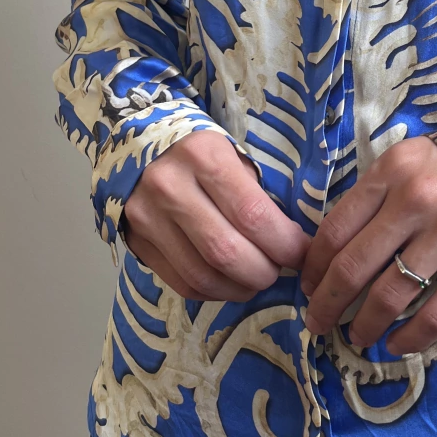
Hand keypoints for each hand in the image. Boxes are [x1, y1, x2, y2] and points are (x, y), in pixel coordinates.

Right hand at [122, 132, 310, 301]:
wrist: (136, 145)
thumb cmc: (201, 153)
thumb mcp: (234, 155)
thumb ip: (260, 195)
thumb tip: (295, 243)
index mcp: (203, 156)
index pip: (253, 215)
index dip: (285, 244)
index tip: (301, 253)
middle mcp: (169, 187)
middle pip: (226, 252)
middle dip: (264, 272)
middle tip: (279, 270)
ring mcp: (146, 218)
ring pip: (203, 276)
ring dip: (239, 288)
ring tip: (256, 280)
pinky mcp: (135, 242)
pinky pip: (181, 283)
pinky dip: (214, 292)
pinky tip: (230, 282)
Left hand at [299, 136, 436, 354]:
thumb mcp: (406, 163)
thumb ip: (372, 197)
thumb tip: (327, 254)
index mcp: (392, 172)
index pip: (335, 230)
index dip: (314, 268)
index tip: (308, 288)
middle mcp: (418, 200)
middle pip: (354, 267)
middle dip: (327, 304)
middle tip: (317, 323)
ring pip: (390, 295)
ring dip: (364, 325)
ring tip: (356, 336)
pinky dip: (410, 338)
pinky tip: (395, 345)